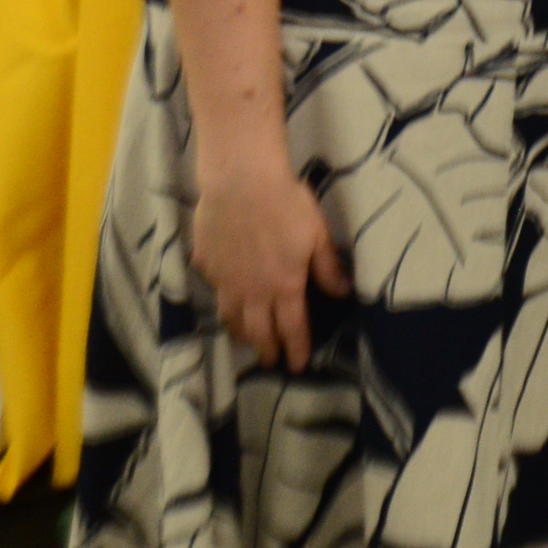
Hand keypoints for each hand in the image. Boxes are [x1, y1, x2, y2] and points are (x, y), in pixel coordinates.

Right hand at [190, 155, 350, 371]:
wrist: (240, 181)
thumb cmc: (287, 204)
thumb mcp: (318, 234)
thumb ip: (327, 267)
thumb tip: (342, 293)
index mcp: (284, 286)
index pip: (292, 328)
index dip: (296, 348)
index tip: (298, 365)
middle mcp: (252, 291)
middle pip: (258, 331)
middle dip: (267, 350)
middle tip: (272, 361)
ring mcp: (225, 280)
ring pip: (231, 318)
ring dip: (242, 333)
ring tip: (249, 340)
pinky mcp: (205, 265)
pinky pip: (215, 292)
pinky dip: (223, 303)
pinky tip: (227, 302)